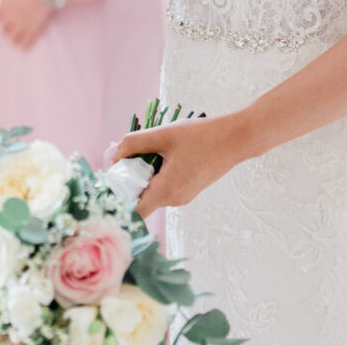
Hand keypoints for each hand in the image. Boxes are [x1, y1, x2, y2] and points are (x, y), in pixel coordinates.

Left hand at [0, 0, 51, 48]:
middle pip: (3, 28)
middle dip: (5, 29)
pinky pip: (27, 42)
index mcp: (4, 6)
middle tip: (6, 30)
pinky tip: (24, 49)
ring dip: (13, 40)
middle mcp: (10, 17)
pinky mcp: (33, 30)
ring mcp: (21, 25)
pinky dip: (25, 46)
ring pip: (13, 38)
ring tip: (14, 42)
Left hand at [109, 113, 252, 216]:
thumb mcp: (162, 135)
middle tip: (125, 155)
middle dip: (129, 179)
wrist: (237, 139)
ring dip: (143, 173)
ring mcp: (184, 196)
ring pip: (153, 190)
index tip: (109, 180)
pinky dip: (156, 173)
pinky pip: (164, 185)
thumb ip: (132, 144)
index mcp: (167, 191)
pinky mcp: (189, 189)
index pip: (134, 210)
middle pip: (141, 198)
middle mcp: (175, 200)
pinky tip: (161, 153)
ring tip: (145, 150)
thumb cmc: (200, 136)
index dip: (118, 199)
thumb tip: (109, 155)